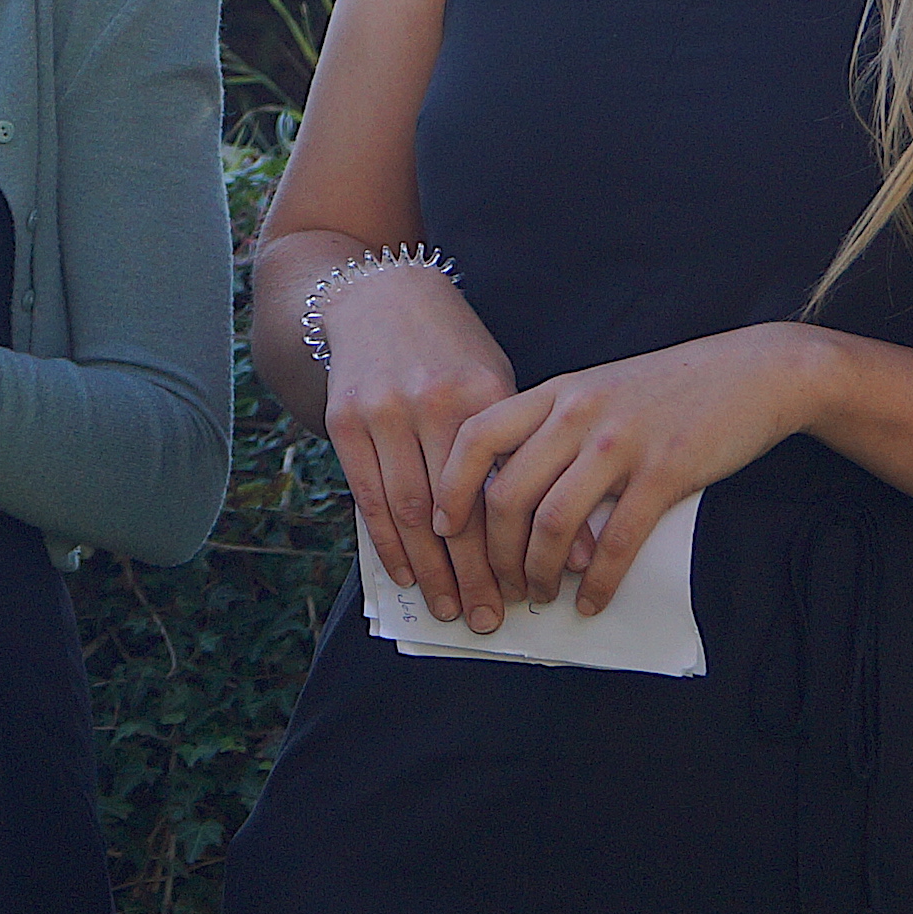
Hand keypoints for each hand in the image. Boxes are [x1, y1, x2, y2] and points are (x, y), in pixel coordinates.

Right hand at [317, 266, 519, 633]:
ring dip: (429, 571)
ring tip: (449, 610)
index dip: (510, 547)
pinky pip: (368, 497)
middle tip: (487, 618)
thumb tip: (566, 530)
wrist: (380, 295)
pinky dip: (388, 544)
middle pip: (453, 511)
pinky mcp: (346, 420)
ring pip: (409, 512)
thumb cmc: (451, 348)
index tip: (526, 590)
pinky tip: (406, 575)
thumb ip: (520, 450)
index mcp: (480, 394)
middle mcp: (429, 403)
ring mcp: (383, 412)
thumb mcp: (495, 382)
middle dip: (471, 574)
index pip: (498, 489)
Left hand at [436, 324, 841, 614]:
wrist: (751, 372)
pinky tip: (595, 601)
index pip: (477, 436)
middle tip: (500, 585)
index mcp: (557, 393)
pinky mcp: (665, 472)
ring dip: (540, 573)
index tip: (444, 527)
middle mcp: (579, 413)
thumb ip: (556, 427)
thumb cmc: (670, 389)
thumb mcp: (598, 391)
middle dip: (494, 553)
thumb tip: (513, 491)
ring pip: (553, 523)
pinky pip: (616, 542)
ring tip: (542, 595)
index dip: (451, 487)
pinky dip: (599, 582)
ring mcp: (621, 443)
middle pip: (507, 493)